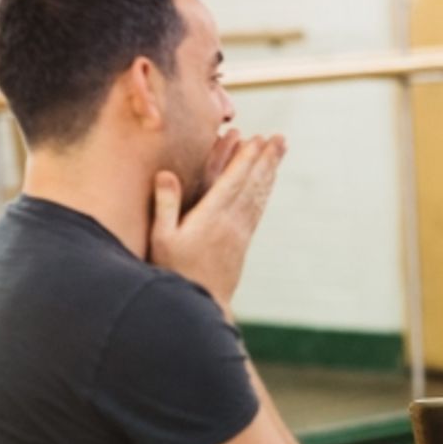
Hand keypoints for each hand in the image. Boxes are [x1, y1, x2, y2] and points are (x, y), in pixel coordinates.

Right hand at [150, 131, 285, 308]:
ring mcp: (240, 233)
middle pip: (253, 184)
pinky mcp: (242, 242)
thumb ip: (165, 205)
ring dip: (270, 171)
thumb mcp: (161, 239)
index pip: (234, 181)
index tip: (258, 139)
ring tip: (280, 153)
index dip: (246, 159)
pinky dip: (264, 191)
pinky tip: (268, 183)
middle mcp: (231, 223)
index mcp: (212, 218)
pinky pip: (257, 210)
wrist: (202, 305)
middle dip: (267, 159)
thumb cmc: (174, 272)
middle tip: (281, 138)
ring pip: (259, 195)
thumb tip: (166, 173)